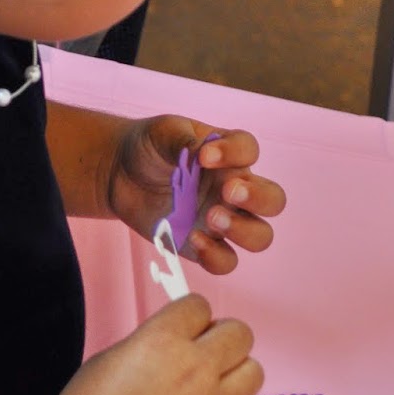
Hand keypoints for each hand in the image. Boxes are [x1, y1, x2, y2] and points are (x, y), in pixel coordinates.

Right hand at [42, 294, 263, 394]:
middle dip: (221, 338)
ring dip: (234, 374)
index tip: (184, 330)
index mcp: (163, 340)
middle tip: (203, 354)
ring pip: (254, 372)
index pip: (201, 306)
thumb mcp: (116, 354)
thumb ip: (157, 342)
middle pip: (240, 333)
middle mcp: (194, 369)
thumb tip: (182, 341)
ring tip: (211, 386)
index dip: (191, 317)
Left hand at [107, 115, 285, 275]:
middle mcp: (235, 189)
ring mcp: (222, 220)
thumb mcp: (162, 133)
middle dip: (258, 198)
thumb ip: (181, 138)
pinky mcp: (203, 246)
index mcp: (230, 155)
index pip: (249, 151)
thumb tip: (200, 149)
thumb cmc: (150, 147)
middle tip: (228, 192)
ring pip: (260, 236)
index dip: (235, 153)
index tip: (204, 156)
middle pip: (273, 200)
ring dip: (243, 230)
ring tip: (212, 217)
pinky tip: (193, 238)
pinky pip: (226, 261)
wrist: (120, 172)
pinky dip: (215, 255)